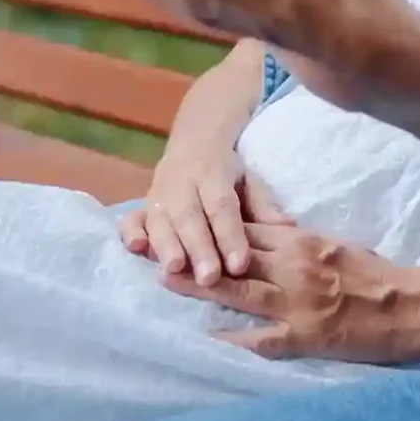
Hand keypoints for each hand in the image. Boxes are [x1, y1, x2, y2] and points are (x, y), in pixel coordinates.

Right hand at [118, 142, 293, 285]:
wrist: (193, 142)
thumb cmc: (228, 172)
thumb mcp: (249, 180)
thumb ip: (265, 205)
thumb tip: (289, 227)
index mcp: (213, 173)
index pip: (222, 206)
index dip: (230, 235)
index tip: (240, 264)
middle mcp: (182, 183)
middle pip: (190, 216)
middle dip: (199, 248)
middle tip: (209, 278)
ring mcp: (158, 193)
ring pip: (160, 219)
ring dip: (166, 245)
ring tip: (175, 270)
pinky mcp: (141, 205)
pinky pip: (131, 217)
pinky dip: (131, 232)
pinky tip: (137, 249)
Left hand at [160, 222, 419, 363]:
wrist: (412, 305)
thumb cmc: (379, 274)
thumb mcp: (338, 245)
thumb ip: (302, 244)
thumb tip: (273, 240)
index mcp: (303, 242)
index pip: (248, 230)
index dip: (212, 228)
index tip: (182, 222)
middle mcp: (294, 268)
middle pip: (235, 256)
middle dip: (196, 251)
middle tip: (157, 249)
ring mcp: (298, 304)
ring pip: (240, 292)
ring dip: (201, 287)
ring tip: (166, 282)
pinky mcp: (306, 336)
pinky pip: (263, 339)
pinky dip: (235, 340)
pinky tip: (208, 341)